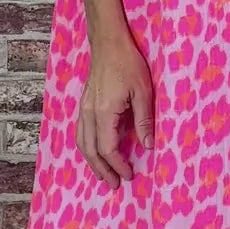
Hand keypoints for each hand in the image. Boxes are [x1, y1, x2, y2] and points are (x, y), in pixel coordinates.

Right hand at [76, 31, 153, 189]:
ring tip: (103, 175)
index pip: (108, 148)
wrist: (108, 44)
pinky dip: (87, 148)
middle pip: (91, 151)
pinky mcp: (83, 104)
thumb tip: (148, 146)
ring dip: (92, 162)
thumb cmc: (128, 64)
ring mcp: (83, 109)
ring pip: (82, 143)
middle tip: (114, 185)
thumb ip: (144, 120)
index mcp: (104, 112)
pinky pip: (81, 132)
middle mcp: (89, 113)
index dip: (118, 165)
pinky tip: (96, 152)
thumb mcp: (143, 92)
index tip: (129, 174)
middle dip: (102, 170)